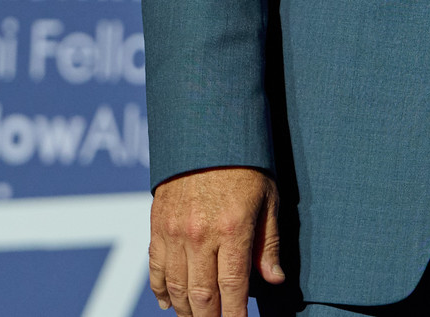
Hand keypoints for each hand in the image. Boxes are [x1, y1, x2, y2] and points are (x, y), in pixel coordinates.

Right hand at [148, 166, 283, 315]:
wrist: (204, 130)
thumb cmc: (244, 164)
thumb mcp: (268, 198)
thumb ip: (268, 242)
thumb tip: (274, 279)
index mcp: (232, 229)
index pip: (233, 287)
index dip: (235, 314)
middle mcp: (200, 235)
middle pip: (202, 295)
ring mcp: (174, 232)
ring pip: (176, 287)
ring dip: (186, 310)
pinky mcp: (157, 226)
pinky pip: (155, 268)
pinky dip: (161, 290)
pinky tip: (169, 303)